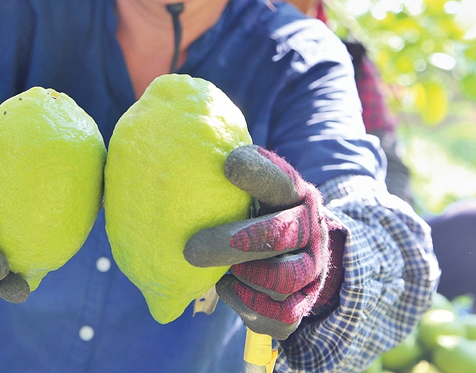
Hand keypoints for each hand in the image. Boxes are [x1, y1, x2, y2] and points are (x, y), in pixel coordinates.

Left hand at [184, 145, 346, 338]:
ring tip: (221, 273)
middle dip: (232, 243)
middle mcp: (309, 228)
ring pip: (283, 278)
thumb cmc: (258, 211)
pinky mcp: (303, 303)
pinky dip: (251, 306)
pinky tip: (229, 290)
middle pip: (278, 235)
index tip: (227, 165)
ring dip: (246, 276)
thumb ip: (225, 177)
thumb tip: (163, 161)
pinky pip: (281, 315)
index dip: (258, 173)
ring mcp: (311, 268)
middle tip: (191, 250)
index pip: (281, 180)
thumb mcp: (253, 189)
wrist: (302, 252)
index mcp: (294, 194)